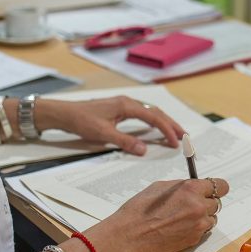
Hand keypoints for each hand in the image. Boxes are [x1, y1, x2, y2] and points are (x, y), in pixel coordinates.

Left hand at [37, 95, 184, 154]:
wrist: (65, 113)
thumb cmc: (82, 121)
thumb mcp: (103, 134)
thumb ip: (125, 141)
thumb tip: (144, 149)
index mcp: (127, 106)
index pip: (153, 117)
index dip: (167, 129)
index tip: (176, 141)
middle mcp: (128, 102)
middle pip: (156, 112)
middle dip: (171, 124)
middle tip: (185, 137)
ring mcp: (124, 105)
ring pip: (151, 112)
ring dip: (164, 122)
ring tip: (175, 132)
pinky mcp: (120, 109)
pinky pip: (143, 114)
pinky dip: (154, 121)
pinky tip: (156, 127)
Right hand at [88, 177, 229, 251]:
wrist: (130, 236)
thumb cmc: (140, 210)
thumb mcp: (160, 186)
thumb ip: (182, 185)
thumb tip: (194, 185)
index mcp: (191, 189)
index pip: (221, 185)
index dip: (216, 187)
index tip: (214, 189)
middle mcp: (198, 207)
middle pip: (216, 202)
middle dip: (206, 202)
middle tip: (191, 204)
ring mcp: (198, 225)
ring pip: (211, 218)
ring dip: (202, 216)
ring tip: (183, 217)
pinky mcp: (194, 240)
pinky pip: (203, 231)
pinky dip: (195, 228)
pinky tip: (179, 227)